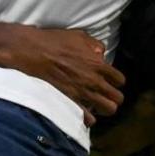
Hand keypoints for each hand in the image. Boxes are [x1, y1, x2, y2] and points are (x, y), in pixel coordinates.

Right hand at [9, 26, 124, 123]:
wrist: (34, 53)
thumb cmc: (55, 42)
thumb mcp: (79, 36)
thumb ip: (95, 45)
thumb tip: (102, 53)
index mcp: (98, 64)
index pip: (120, 80)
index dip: (116, 82)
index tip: (110, 81)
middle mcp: (94, 81)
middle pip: (117, 99)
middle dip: (113, 98)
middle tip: (105, 95)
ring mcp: (83, 94)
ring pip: (108, 110)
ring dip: (103, 108)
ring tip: (96, 105)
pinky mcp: (71, 102)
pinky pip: (88, 119)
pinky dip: (87, 117)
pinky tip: (82, 111)